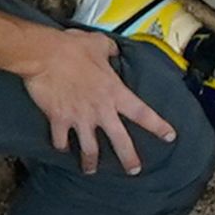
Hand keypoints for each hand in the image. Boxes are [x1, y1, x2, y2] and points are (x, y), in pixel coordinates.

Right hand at [24, 25, 179, 174]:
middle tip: (134, 171)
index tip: (170, 137)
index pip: (143, 114)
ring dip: (90, 162)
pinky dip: (60, 147)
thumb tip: (114, 51)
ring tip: (90, 170)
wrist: (44, 55)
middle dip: (129, 159)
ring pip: (90, 149)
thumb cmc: (73, 48)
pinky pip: (60, 141)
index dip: (158, 126)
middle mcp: (100, 110)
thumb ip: (110, 50)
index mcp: (115, 93)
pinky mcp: (58, 120)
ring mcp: (80, 118)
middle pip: (120, 141)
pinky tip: (61, 149)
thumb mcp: (99, 44)